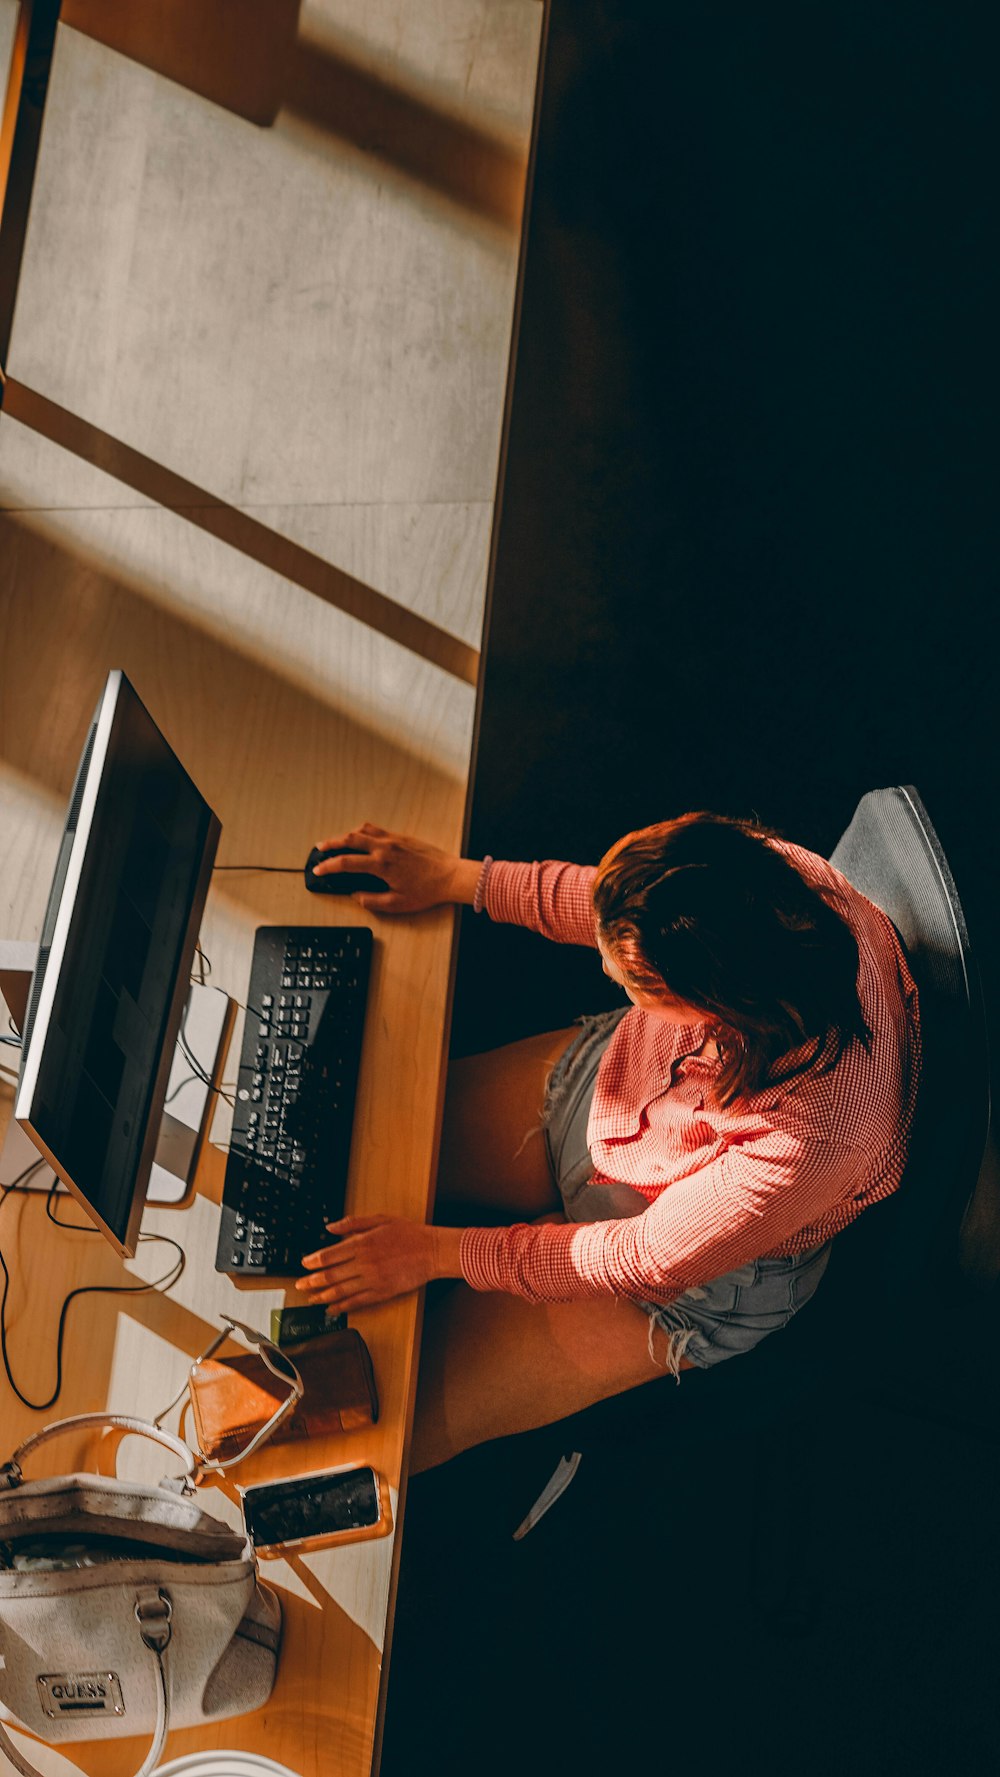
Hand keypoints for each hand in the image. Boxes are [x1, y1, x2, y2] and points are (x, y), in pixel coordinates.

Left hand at [297, 1215, 464, 1311]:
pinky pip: (357, 1302)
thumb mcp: (380, 1219)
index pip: (329, 1255)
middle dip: (311, 1281)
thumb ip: (353, 1223)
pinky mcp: (382, 1293)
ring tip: (311, 1298)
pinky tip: (332, 1309)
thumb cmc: (409, 1233)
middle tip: (299, 1285)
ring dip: (322, 1296)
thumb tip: (330, 1227)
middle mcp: (364, 1263)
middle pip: (330, 1275)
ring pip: (340, 1291)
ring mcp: (372, 1280)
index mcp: (362, 1243)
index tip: (304, 1264)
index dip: (312, 1262)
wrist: (433, 1251)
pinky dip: (342, 1307)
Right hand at [311, 822, 479, 913]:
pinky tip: (361, 838)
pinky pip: (377, 829)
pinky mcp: (402, 837)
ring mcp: (394, 840)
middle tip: (319, 849)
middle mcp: (385, 848)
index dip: (328, 866)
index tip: (318, 869)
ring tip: (337, 842)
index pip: (345, 863)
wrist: (450, 876)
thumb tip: (357, 896)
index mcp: (381, 865)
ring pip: (363, 830)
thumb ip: (372, 900)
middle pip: (349, 839)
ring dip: (346, 835)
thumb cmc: (428, 890)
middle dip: (330, 844)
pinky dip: (363, 832)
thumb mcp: (397, 903)